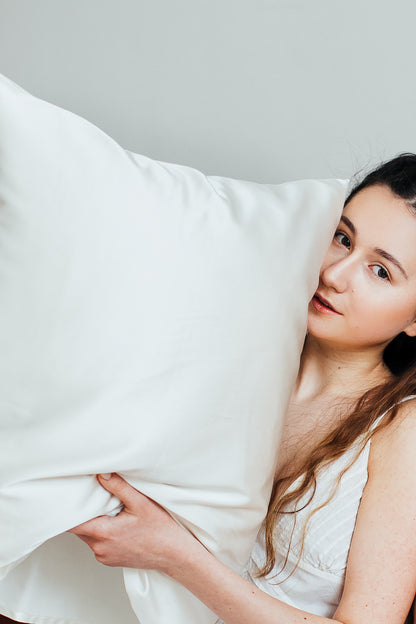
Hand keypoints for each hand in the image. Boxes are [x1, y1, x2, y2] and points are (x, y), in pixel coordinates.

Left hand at [68, 473, 190, 570]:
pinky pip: (97, 543)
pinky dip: (102, 532)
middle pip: (78, 528)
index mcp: (103, 533)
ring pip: (88, 535)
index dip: (67, 509)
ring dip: (94, 522)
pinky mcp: (110, 559)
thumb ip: (119, 487)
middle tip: (94, 497)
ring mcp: (104, 556)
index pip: (71, 523)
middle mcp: (100, 548)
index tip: (68, 497)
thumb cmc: (161, 531)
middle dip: (84, 512)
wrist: (174, 554)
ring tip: (110, 510)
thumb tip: (101, 474)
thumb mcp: (141, 503)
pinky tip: (117, 523)